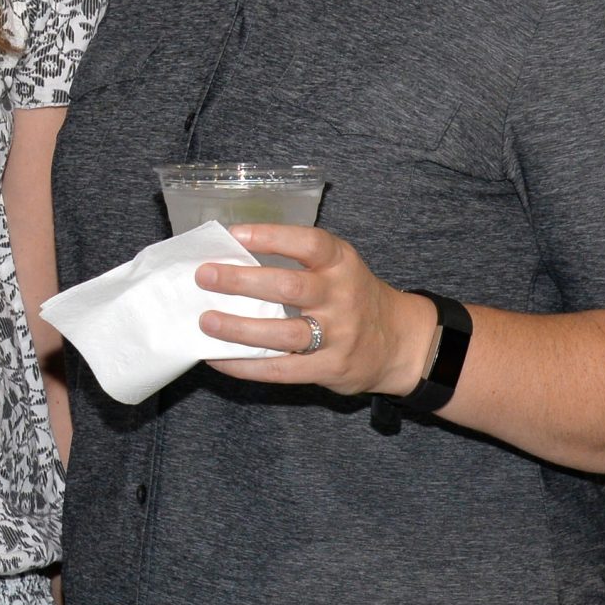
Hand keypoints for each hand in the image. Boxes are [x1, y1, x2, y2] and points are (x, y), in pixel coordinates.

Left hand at [192, 224, 434, 397]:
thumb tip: (230, 257)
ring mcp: (337, 336)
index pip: (309, 243)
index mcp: (342, 263)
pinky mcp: (329, 368)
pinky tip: (218, 358)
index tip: (235, 234)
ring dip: (239, 328)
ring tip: (206, 322)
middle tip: (205, 276)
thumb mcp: (339, 268)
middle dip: (242, 281)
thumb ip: (298, 262)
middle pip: (289, 288)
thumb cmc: (353, 296)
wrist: (400, 342)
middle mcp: (341, 297)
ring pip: (283, 333)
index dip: (272, 237)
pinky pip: (281, 370)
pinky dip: (245, 365)